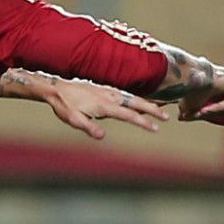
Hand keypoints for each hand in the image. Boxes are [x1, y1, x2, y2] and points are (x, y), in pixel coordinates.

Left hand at [43, 78, 168, 139]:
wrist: (56, 87)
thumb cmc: (65, 105)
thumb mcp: (73, 120)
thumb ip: (88, 127)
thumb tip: (102, 136)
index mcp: (104, 105)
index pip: (129, 115)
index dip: (143, 122)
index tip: (155, 128)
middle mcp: (110, 96)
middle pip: (136, 103)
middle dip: (152, 110)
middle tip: (166, 117)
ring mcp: (109, 91)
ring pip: (133, 97)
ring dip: (148, 102)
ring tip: (161, 108)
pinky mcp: (106, 89)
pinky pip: (126, 93)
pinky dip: (137, 97)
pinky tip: (140, 101)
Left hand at [187, 35, 223, 118]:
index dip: (215, 108)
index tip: (201, 111)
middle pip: (221, 112)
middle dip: (202, 115)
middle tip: (183, 116)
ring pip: (220, 113)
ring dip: (203, 116)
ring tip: (183, 117)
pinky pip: (222, 110)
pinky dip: (209, 112)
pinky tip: (195, 112)